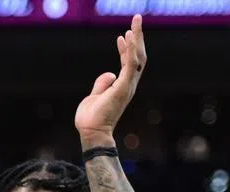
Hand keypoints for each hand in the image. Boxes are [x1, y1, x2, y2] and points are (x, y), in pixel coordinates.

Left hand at [74, 14, 146, 143]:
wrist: (91, 132)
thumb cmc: (91, 118)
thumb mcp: (94, 96)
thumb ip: (102, 84)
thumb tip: (109, 73)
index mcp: (122, 86)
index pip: (128, 63)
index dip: (126, 48)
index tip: (122, 35)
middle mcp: (128, 85)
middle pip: (138, 57)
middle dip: (138, 38)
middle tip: (137, 20)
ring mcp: (127, 86)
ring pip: (137, 58)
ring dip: (137, 39)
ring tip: (136, 22)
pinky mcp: (123, 88)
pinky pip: (130, 65)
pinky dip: (130, 50)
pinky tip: (128, 37)